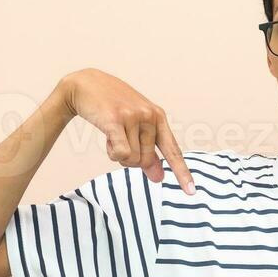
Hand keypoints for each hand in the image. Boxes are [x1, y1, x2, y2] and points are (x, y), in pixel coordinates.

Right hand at [58, 68, 195, 193]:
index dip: (182, 172)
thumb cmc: (112, 107)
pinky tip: (107, 139)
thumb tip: (159, 178)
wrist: (86, 84)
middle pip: (146, 160)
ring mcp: (133, 116)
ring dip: (118, 155)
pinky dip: (113, 153)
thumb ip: (148, 151)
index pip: (173, 150)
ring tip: (112, 135)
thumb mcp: (134, 127)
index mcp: (158, 117)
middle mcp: (149, 116)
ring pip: (132, 158)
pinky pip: (121, 152)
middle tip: (119, 141)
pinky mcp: (115, 119)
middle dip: (130, 160)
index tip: (191, 191)